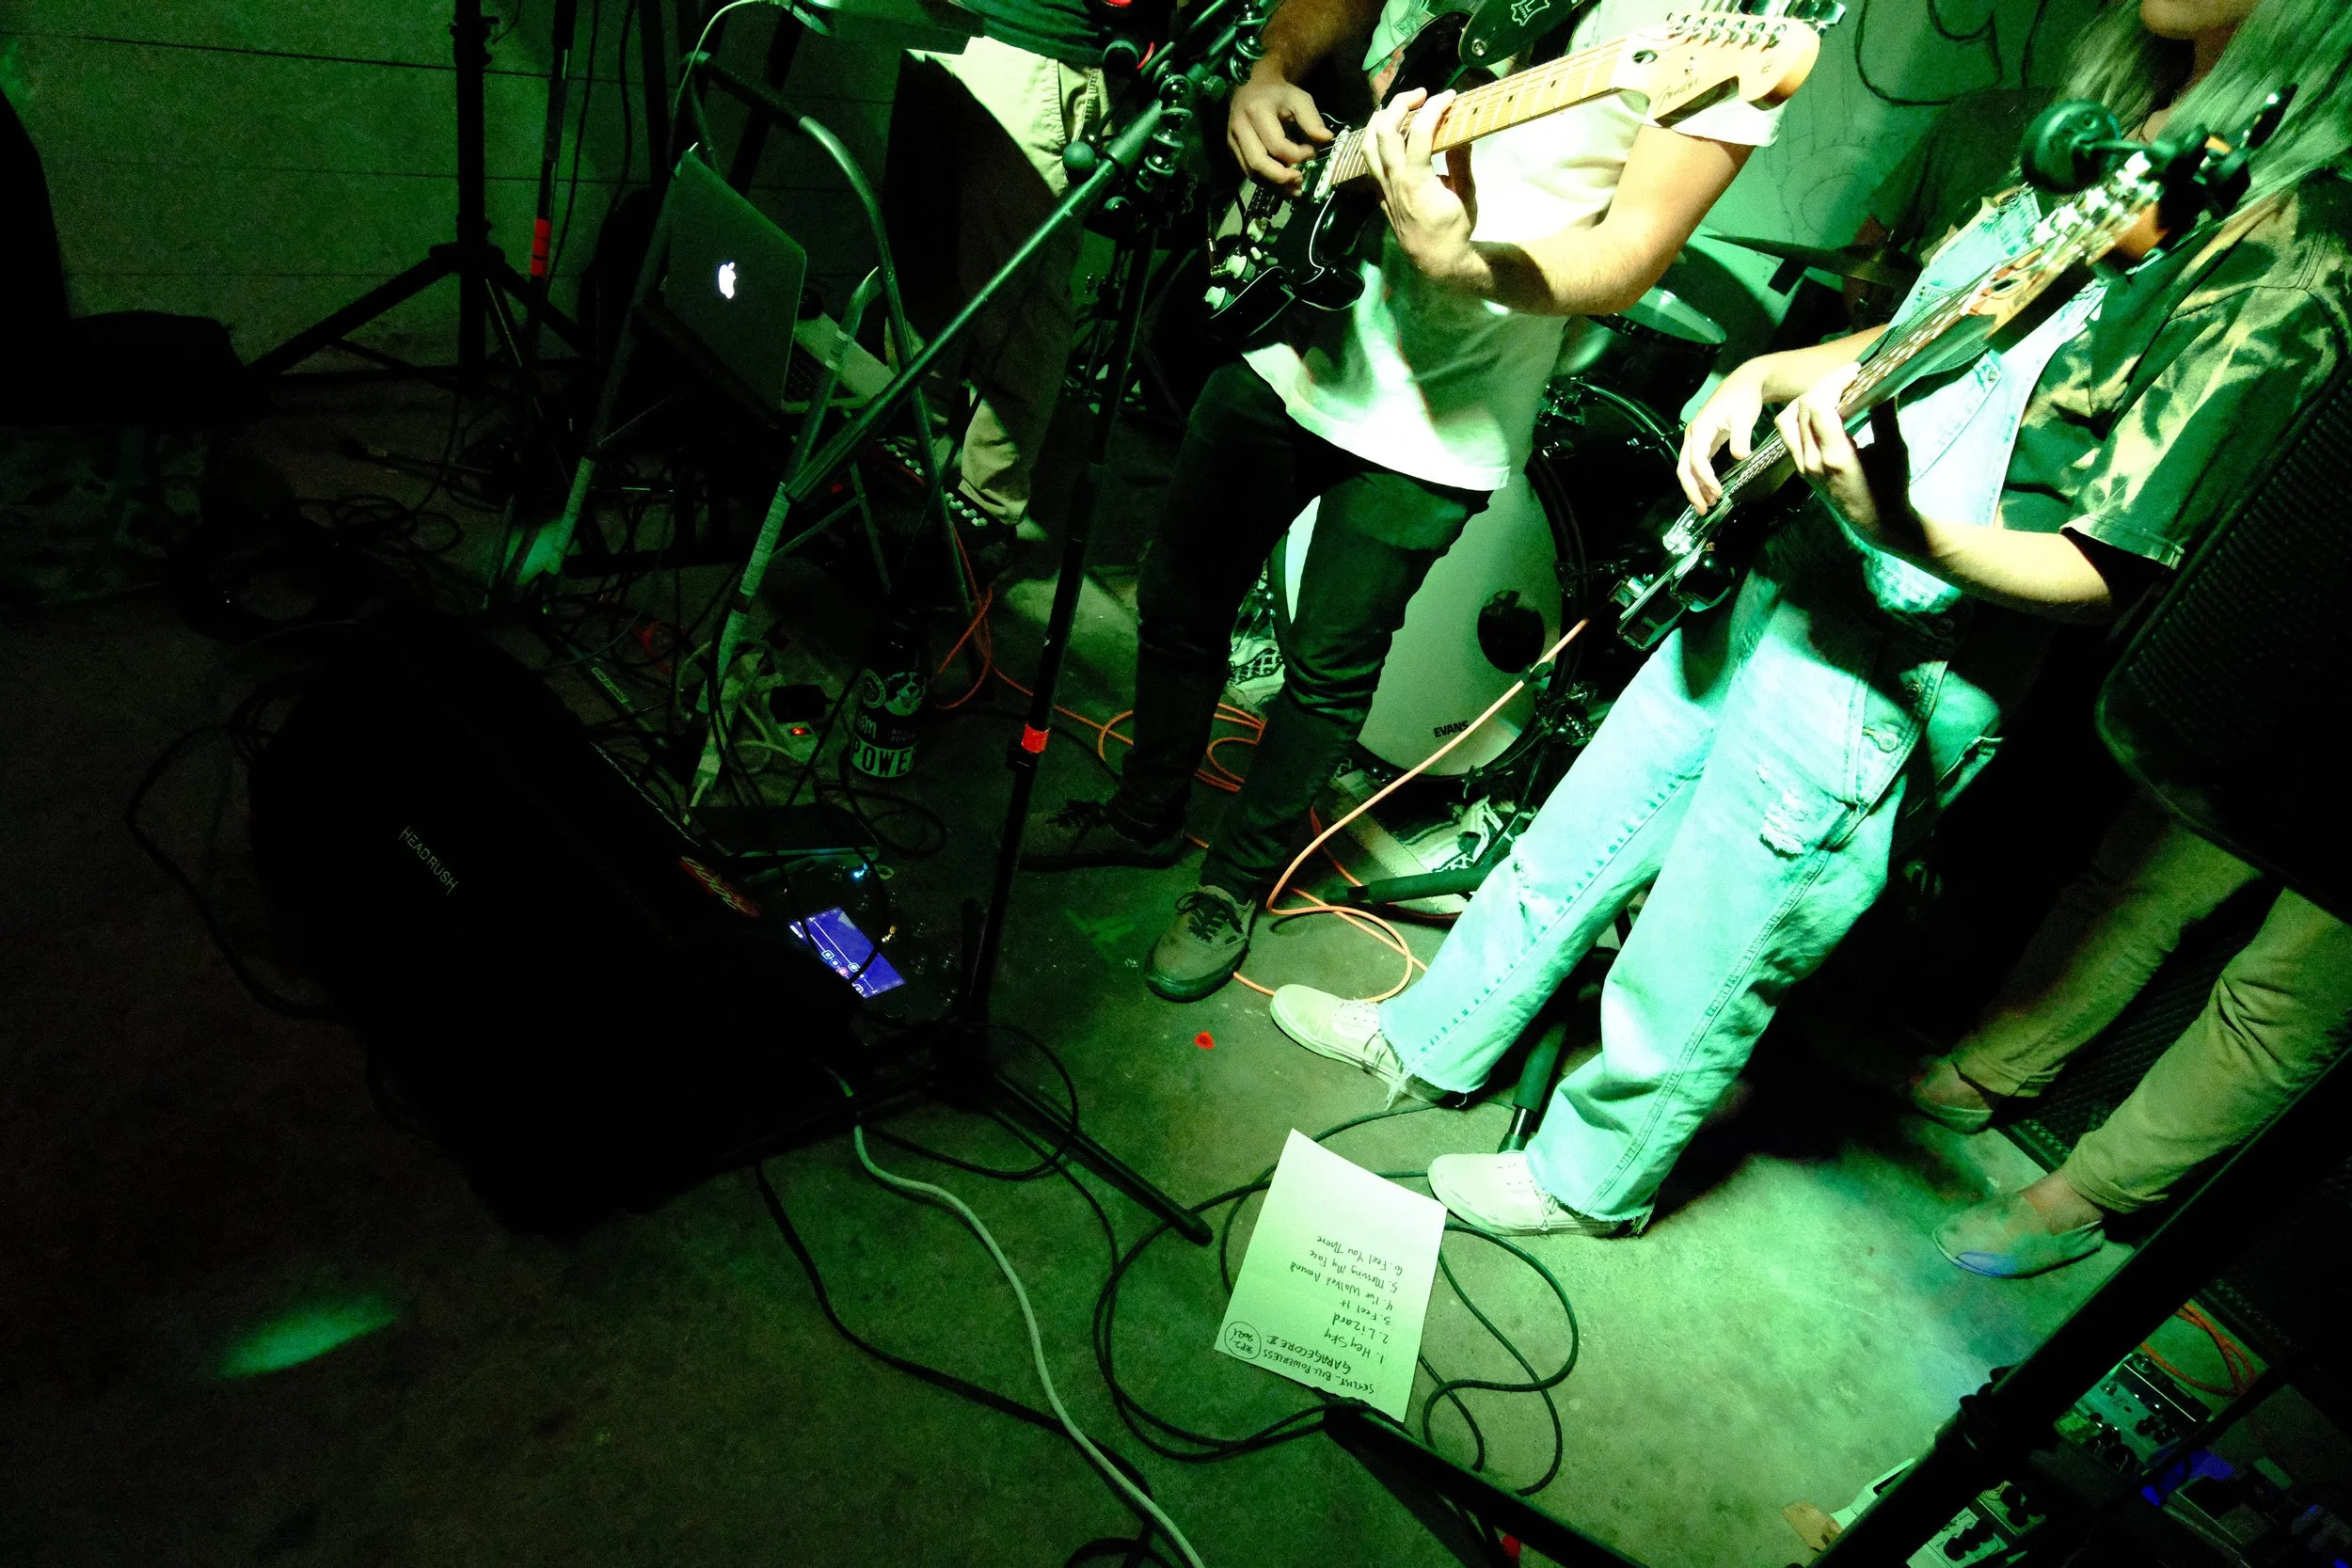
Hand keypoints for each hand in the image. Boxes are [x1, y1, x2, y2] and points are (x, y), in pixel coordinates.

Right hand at [1228, 68, 1332, 189]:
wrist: (1252, 87)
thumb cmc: (1278, 94)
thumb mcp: (1299, 99)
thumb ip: (1312, 119)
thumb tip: (1327, 139)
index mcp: (1256, 112)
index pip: (1276, 144)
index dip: (1297, 154)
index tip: (1312, 152)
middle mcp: (1240, 129)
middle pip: (1258, 163)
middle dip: (1281, 178)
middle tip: (1300, 181)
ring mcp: (1233, 142)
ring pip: (1252, 173)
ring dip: (1274, 186)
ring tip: (1295, 190)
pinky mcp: (1233, 152)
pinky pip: (1249, 173)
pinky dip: (1267, 183)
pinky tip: (1284, 185)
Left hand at [1361, 88, 1477, 284]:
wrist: (1435, 260)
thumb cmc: (1456, 229)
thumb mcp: (1466, 195)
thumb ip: (1461, 161)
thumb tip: (1463, 130)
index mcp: (1418, 183)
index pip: (1420, 134)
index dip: (1434, 108)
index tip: (1449, 96)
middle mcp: (1395, 182)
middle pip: (1385, 131)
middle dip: (1401, 104)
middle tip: (1422, 94)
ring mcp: (1383, 187)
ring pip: (1368, 143)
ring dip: (1382, 118)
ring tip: (1401, 106)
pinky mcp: (1379, 191)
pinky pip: (1369, 158)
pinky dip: (1377, 138)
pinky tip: (1392, 129)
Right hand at [1677, 364, 1767, 511]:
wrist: (1744, 384)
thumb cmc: (1744, 398)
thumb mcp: (1745, 417)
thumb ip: (1742, 438)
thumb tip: (1741, 457)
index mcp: (1700, 428)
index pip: (1698, 460)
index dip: (1706, 479)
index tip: (1719, 492)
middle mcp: (1693, 435)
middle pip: (1685, 468)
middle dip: (1692, 490)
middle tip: (1703, 509)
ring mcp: (1695, 439)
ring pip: (1687, 468)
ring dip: (1695, 488)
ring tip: (1706, 506)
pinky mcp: (1702, 442)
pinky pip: (1696, 465)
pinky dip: (1700, 480)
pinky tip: (1709, 492)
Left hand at [1777, 365, 1917, 545]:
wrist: (1877, 522)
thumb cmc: (1891, 487)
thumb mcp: (1894, 449)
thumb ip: (1886, 415)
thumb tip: (1885, 381)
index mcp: (1835, 457)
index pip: (1818, 407)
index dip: (1833, 382)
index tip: (1855, 371)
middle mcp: (1812, 462)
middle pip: (1802, 408)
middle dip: (1824, 385)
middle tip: (1848, 376)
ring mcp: (1803, 466)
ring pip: (1787, 420)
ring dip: (1806, 398)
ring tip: (1832, 390)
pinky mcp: (1801, 469)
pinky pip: (1789, 434)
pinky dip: (1800, 415)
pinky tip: (1823, 408)